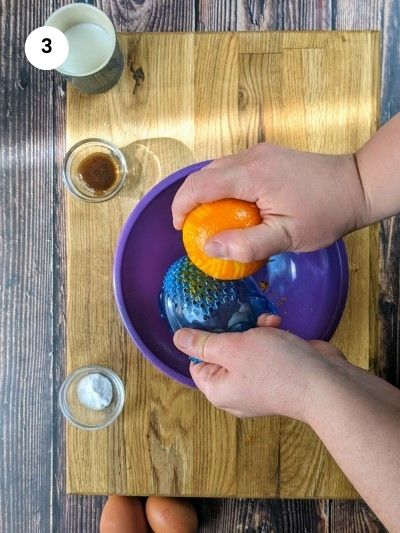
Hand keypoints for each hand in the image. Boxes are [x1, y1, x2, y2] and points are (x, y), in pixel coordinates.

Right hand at [172, 143, 368, 260]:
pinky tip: (233, 206)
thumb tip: (209, 248)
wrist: (356, 185)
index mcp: (252, 175)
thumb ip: (246, 245)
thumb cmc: (325, 213)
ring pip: (217, 169)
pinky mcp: (267, 155)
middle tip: (193, 228)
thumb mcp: (286, 237)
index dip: (181, 206)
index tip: (180, 229)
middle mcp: (251, 157)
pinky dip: (223, 187)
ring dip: (206, 193)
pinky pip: (233, 168)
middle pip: (204, 173)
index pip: (200, 185)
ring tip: (211, 220)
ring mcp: (260, 152)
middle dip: (190, 199)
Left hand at [173, 315, 347, 420]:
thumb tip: (178, 339)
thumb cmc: (275, 366)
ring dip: (254, 329)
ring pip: (246, 346)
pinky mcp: (278, 372)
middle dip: (233, 330)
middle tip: (239, 316)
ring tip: (266, 322)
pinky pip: (265, 349)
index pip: (196, 362)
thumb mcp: (232, 348)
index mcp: (218, 390)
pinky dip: (270, 335)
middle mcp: (235, 389)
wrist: (325, 383)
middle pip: (222, 352)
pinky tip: (278, 324)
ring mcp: (258, 382)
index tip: (210, 318)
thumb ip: (204, 342)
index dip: (201, 339)